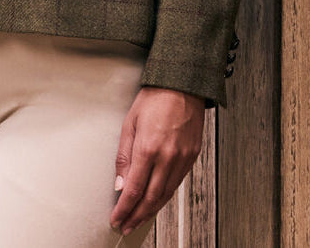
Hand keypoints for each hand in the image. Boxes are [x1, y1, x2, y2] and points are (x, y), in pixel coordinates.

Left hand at [110, 86, 204, 235]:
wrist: (182, 84)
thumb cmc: (155, 97)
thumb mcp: (129, 123)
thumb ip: (124, 156)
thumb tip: (119, 182)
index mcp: (148, 148)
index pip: (133, 190)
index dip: (124, 209)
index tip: (116, 218)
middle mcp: (168, 157)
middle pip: (150, 198)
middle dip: (136, 216)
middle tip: (126, 226)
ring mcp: (182, 158)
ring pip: (165, 194)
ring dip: (151, 210)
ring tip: (139, 219)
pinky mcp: (192, 156)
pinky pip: (177, 183)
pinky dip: (165, 196)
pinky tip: (157, 200)